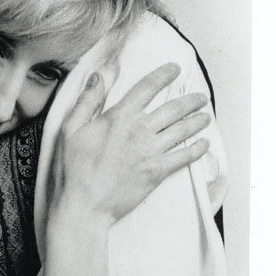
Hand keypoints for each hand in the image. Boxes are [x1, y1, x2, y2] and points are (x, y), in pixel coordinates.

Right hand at [54, 62, 210, 224]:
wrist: (83, 206)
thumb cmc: (71, 169)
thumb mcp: (70, 129)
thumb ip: (87, 101)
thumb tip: (99, 75)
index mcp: (119, 117)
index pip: (147, 87)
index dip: (163, 75)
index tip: (175, 69)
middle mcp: (139, 130)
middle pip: (173, 109)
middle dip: (190, 100)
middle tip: (200, 97)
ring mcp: (151, 151)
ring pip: (182, 130)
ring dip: (197, 121)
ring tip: (206, 116)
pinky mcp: (157, 172)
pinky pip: (184, 157)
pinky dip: (197, 149)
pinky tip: (204, 144)